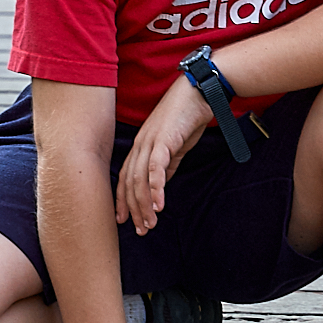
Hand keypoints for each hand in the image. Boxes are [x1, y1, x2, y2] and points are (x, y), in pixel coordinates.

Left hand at [116, 74, 210, 234]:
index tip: (124, 220)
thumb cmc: (187, 117)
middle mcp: (140, 145)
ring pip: (140, 179)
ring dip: (145, 204)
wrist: (199, 92)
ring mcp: (150, 142)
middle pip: (130, 183)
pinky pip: (156, 168)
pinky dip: (156, 188)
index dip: (123, 200)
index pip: (126, 178)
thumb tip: (163, 183)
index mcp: (140, 146)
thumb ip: (168, 164)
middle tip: (141, 230)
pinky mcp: (163, 140)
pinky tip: (159, 205)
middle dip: (133, 209)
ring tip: (151, 223)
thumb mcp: (175, 146)